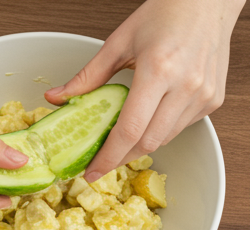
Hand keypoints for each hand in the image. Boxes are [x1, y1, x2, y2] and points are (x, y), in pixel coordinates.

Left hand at [45, 0, 241, 181]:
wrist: (208, 3)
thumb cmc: (166, 14)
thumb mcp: (118, 42)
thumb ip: (88, 76)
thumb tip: (56, 99)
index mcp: (159, 70)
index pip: (129, 130)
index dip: (107, 158)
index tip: (90, 172)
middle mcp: (186, 85)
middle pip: (148, 142)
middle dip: (120, 159)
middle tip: (98, 165)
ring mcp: (204, 94)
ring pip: (165, 138)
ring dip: (139, 147)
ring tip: (116, 147)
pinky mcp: (214, 99)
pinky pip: (180, 127)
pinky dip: (159, 131)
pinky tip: (144, 125)